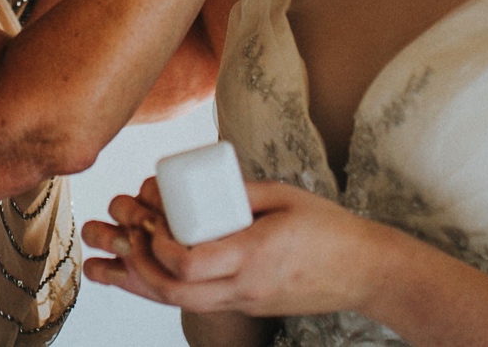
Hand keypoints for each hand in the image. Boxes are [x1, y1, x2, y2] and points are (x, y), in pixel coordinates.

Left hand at [81, 176, 396, 318]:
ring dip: (146, 282)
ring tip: (121, 257)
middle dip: (140, 267)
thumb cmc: (330, 229)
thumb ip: (241, 192)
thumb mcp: (285, 196)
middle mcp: (245, 286)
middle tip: (129, 235)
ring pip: (182, 304)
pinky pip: (198, 303)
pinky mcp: (247, 305)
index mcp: (255, 256)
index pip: (191, 264)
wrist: (366, 271)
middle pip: (176, 292)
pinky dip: (167, 289)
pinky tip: (147, 273)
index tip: (150, 219)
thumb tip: (196, 183)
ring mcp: (246, 301)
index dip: (160, 246)